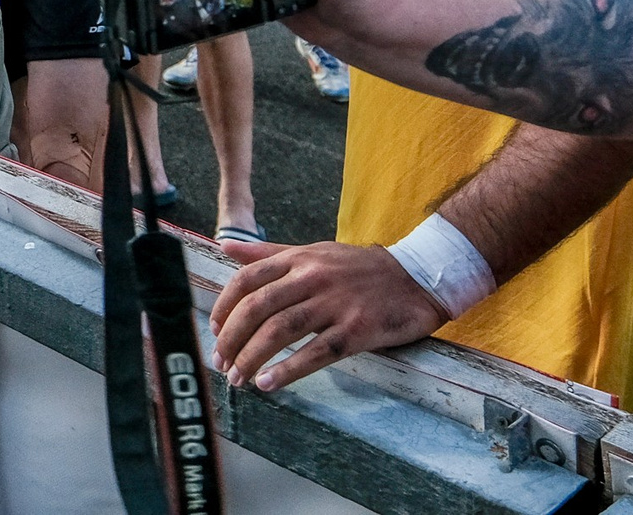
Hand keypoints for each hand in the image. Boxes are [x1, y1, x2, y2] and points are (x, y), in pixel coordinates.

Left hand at [209, 238, 450, 392]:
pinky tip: (268, 383)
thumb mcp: (313, 252)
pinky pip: (316, 353)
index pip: (247, 280)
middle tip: (221, 363)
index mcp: (298, 259)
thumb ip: (268, 254)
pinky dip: (287, 370)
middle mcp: (312, 278)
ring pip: (281, 331)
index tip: (213, 330)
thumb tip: (225, 249)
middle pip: (258, 308)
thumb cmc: (359, 268)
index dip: (225, 307)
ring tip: (238, 378)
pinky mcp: (358, 330)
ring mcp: (335, 304)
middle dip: (232, 338)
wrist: (418, 277)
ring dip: (252, 357)